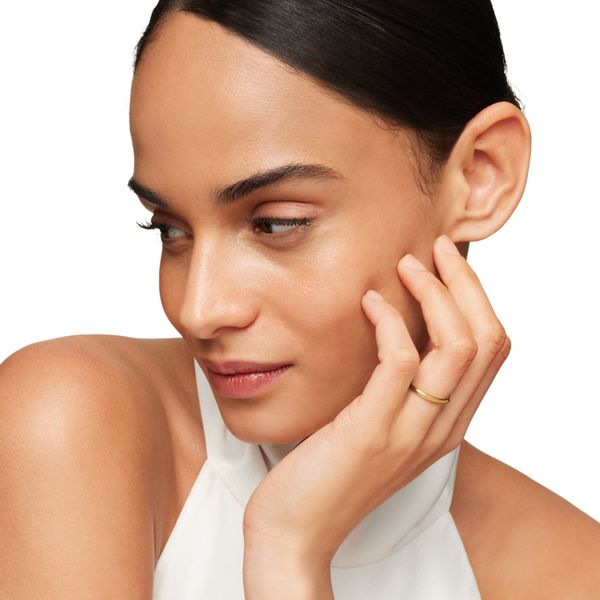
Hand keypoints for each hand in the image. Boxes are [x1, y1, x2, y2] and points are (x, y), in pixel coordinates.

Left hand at [242, 234, 510, 569]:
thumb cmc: (331, 471)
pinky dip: (389, 321)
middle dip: (466, 285)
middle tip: (433, 251)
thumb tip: (398, 330)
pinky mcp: (372, 431)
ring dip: (434, 294)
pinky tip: (368, 302)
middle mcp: (441, 429)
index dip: (477, 299)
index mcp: (448, 425)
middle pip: (487, 341)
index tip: (446, 264)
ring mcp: (411, 432)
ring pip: (456, 346)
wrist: (296, 530)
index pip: (493, 351)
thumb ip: (400, 390)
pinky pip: (400, 362)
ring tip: (405, 265)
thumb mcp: (379, 426)